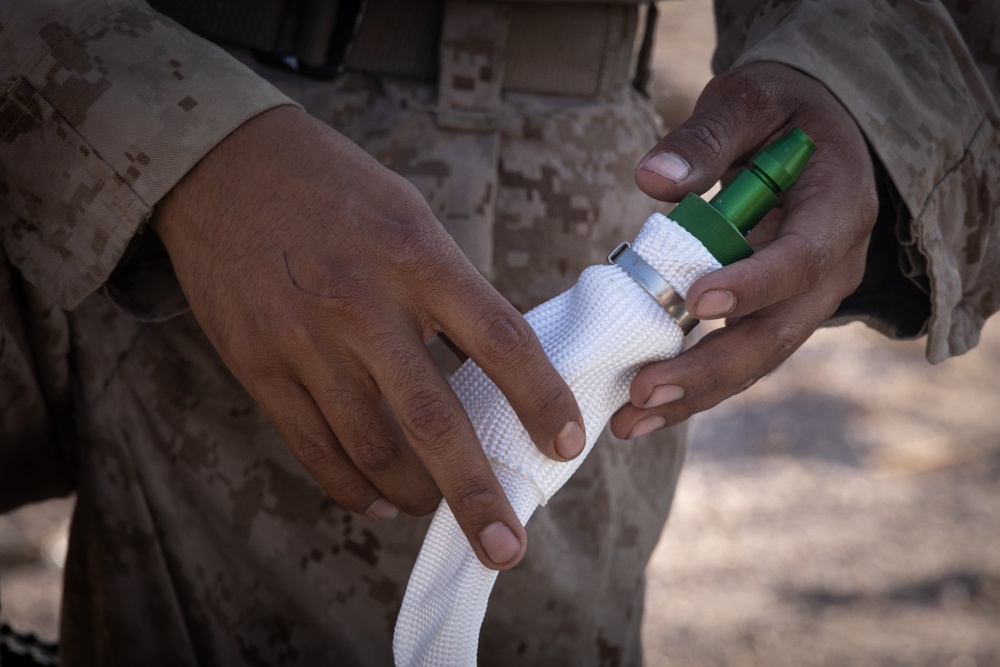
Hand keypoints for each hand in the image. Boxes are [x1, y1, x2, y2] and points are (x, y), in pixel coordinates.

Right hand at [153, 106, 584, 568]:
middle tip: (507, 546)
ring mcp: (306, 341)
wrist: (223, 165)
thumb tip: (493, 370)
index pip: (499, 342)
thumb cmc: (335, 187)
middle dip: (476, 495)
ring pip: (371, 449)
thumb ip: (450, 290)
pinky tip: (378, 502)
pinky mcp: (260, 366)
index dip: (540, 400)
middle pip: (434, 421)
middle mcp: (364, 305)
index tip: (566, 445)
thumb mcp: (410, 217)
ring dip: (414, 496)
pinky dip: (351, 487)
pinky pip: (314, 448)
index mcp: (418, 258)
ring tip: (439, 512)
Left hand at [610, 62, 877, 438]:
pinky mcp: (772, 318)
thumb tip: (652, 179)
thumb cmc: (780, 115)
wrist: (812, 138)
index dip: (754, 285)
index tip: (697, 302)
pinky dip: (694, 388)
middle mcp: (830, 270)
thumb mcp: (750, 100)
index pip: (801, 260)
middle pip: (776, 333)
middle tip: (645, 389)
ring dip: (694, 394)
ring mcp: (803, 302)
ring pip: (755, 361)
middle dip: (709, 368)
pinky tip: (645, 411)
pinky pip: (737, 361)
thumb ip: (707, 137)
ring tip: (632, 419)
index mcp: (837, 210)